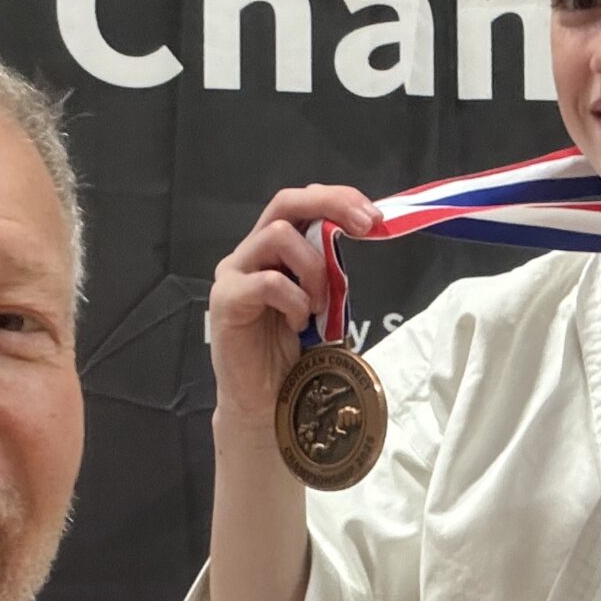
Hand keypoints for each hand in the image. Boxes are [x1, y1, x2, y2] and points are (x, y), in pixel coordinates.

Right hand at [208, 185, 380, 426]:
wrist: (264, 401)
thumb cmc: (292, 353)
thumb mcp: (320, 300)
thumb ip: (329, 267)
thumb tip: (365, 229)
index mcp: (272, 248)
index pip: (300, 202)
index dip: (337, 199)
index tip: (374, 217)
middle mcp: (249, 252)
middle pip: (285, 202)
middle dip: (331, 205)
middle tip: (366, 226)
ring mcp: (234, 274)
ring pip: (278, 235)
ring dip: (313, 268)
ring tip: (320, 306)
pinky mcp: (226, 300)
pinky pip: (268, 281)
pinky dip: (294, 300)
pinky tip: (299, 324)